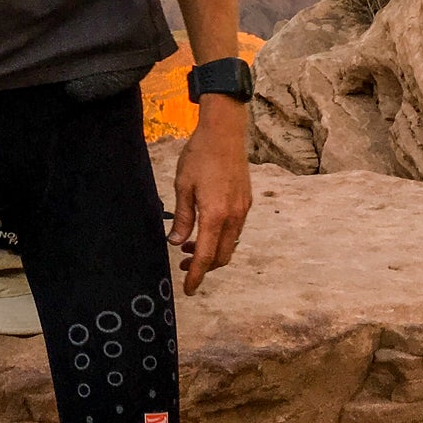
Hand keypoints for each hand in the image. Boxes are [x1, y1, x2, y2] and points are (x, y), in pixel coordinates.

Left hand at [166, 98, 252, 294]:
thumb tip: (176, 241)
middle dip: (204, 266)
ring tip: (189, 245)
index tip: (188, 289)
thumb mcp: (183, 186)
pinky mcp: (246, 202)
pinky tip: (206, 228)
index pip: (205, 256)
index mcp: (215, 215)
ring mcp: (243, 210)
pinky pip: (235, 230)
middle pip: (221, 256)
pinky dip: (221, 238)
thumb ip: (182, 217)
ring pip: (230, 244)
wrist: (225, 133)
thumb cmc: (199, 156)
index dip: (196, 275)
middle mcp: (233, 217)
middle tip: (183, 264)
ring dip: (212, 251)